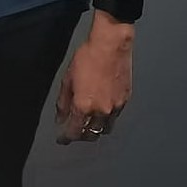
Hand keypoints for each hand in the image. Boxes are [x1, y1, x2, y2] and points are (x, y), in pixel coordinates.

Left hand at [56, 15, 132, 143]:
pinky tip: (100, 111)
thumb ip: (63, 102)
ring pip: (105, 128)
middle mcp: (101, 110)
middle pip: (91, 134)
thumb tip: (61, 117)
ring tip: (88, 123)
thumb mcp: (67, 80)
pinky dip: (106, 119)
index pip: (75, 131)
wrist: (111, 46)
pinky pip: (115, 117)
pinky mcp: (126, 100)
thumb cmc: (86, 59)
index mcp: (84, 106)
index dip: (67, 137)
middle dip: (81, 135)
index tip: (62, 139)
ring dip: (95, 129)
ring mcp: (116, 107)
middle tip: (74, 131)